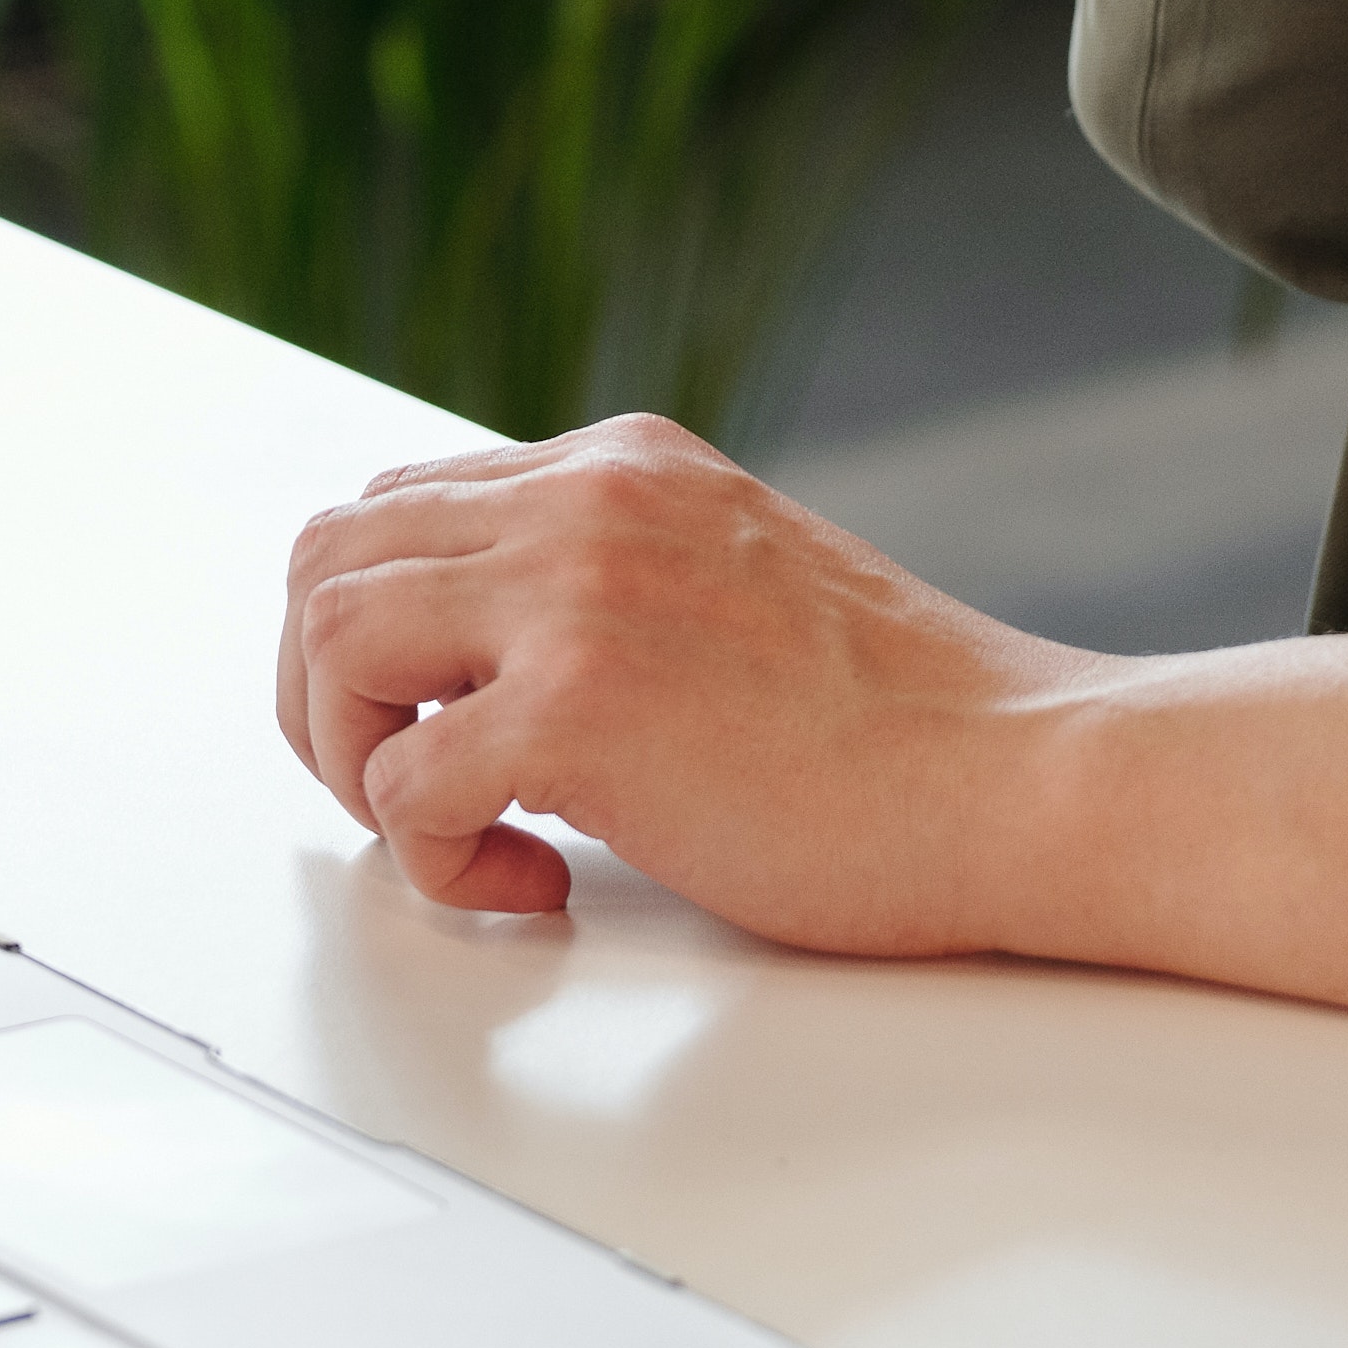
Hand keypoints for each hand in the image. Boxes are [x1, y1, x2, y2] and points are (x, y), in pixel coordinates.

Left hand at [274, 416, 1080, 947]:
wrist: (1019, 775)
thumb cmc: (901, 724)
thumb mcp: (730, 580)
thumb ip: (612, 583)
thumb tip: (481, 664)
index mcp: (622, 465)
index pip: (399, 504)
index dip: (378, 633)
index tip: (430, 725)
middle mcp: (586, 499)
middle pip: (328, 555)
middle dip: (329, 692)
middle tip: (405, 787)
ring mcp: (578, 593)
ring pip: (330, 640)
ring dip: (356, 759)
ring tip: (455, 828)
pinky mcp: (582, 708)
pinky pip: (400, 786)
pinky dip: (435, 861)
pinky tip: (537, 881)